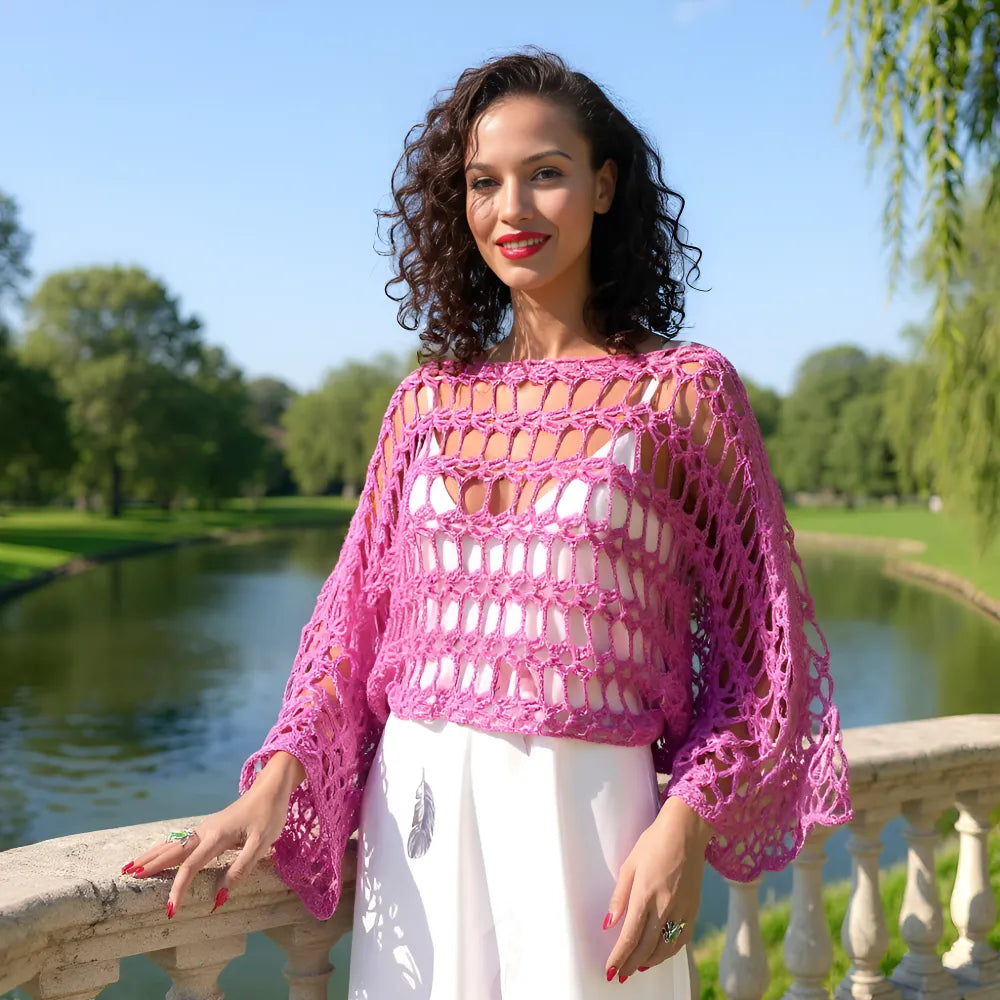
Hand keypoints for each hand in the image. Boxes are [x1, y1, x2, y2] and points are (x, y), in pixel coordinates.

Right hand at [118, 751, 303, 918]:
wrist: (271, 789)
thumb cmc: (268, 816)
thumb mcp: (262, 844)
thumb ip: (241, 869)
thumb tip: (219, 897)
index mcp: (217, 836)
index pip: (191, 866)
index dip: (179, 889)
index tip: (169, 910)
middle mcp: (205, 831)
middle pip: (173, 851)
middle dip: (150, 865)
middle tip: (126, 877)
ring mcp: (206, 828)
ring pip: (173, 844)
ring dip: (152, 855)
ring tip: (130, 866)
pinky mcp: (209, 828)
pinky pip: (181, 840)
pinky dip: (164, 848)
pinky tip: (158, 852)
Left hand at [603, 795, 712, 982]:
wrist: (687, 830)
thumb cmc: (654, 842)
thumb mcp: (629, 864)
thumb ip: (619, 896)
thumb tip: (609, 923)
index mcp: (645, 895)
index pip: (629, 937)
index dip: (619, 958)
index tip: (610, 970)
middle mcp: (665, 907)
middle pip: (646, 947)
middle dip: (630, 964)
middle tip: (620, 975)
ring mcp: (682, 909)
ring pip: (665, 948)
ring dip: (650, 961)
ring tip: (637, 967)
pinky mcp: (694, 908)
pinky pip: (681, 939)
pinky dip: (669, 951)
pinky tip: (660, 953)